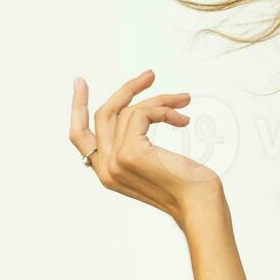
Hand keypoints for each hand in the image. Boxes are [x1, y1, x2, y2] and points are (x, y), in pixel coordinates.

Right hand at [69, 69, 220, 226]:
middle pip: (101, 115)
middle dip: (125, 90)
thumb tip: (138, 113)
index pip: (80, 137)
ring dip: (160, 100)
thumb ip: (138, 147)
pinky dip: (164, 109)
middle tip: (150, 75)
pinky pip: (142, 113)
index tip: (80, 82)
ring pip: (127, 110)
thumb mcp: (156, 163)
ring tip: (184, 101)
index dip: (77, 107)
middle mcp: (105, 169)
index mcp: (107, 173)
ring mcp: (115, 162)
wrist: (201, 205)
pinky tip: (184, 120)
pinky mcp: (130, 154)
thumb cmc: (189, 185)